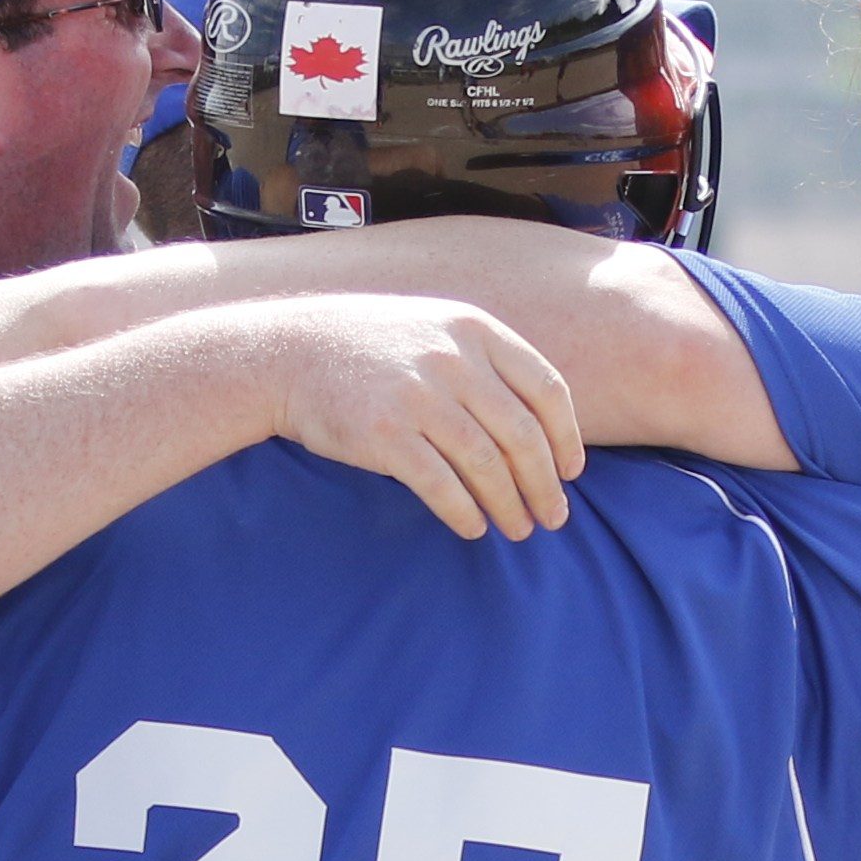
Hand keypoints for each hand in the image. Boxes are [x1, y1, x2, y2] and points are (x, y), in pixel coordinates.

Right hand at [229, 295, 583, 543]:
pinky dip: (464, 513)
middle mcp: (452, 361)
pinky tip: (472, 527)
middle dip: (546, 485)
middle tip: (554, 517)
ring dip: (510, 505)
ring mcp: (418, 397)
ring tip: (518, 529)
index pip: (547, 389)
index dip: (567, 438)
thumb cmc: (372, 348)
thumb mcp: (435, 330)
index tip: (571, 472)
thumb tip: (540, 427)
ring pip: (487, 465)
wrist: (290, 352)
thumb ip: (486, 363)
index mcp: (475, 331)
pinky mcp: (385, 434)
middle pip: (523, 435)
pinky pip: (442, 485)